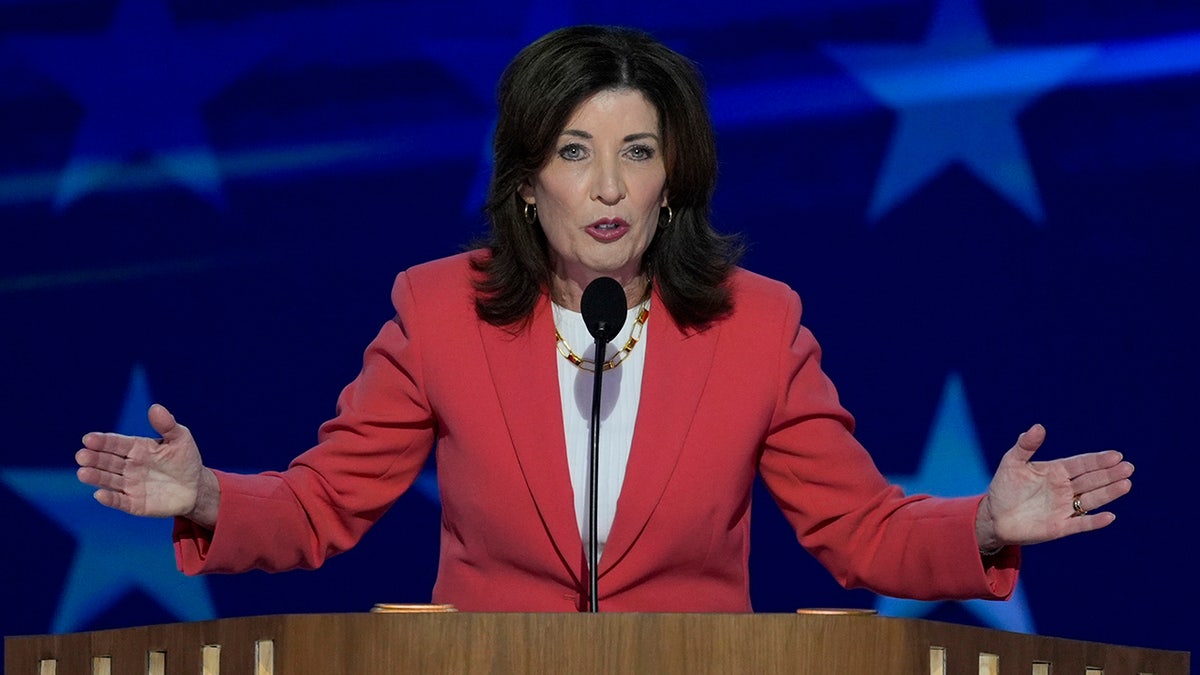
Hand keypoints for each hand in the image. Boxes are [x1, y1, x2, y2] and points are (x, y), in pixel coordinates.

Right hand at [75, 404, 218, 526]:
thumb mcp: (180, 439)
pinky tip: (99, 494)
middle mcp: (128, 466)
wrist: (196, 487)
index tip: (88, 439)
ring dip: (96, 477)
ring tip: (83, 473)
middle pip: (107, 461)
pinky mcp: (135, 504)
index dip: (102, 441)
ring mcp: (130, 485)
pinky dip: (110, 499)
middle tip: (81, 455)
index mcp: (136, 448)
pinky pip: (120, 501)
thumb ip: (167, 425)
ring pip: (109, 480)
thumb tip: (155, 407)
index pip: (116, 443)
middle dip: (94, 458)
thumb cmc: (185, 459)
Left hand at [975, 424, 1133, 549]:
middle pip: (1091, 480)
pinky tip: (1110, 516)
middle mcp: (1064, 489)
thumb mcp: (1012, 462)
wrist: (993, 516)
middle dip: (1109, 474)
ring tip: (1126, 483)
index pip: (1081, 464)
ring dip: (1109, 493)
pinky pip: (1080, 524)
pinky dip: (1094, 521)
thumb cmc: (1004, 487)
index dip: (1098, 460)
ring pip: (1091, 500)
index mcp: (1056, 472)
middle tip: (1128, 467)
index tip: (1116, 455)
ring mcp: (1064, 508)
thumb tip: (1038, 426)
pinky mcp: (1060, 527)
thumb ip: (1025, 445)